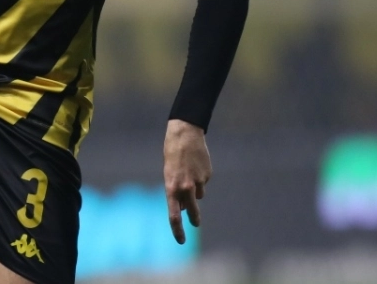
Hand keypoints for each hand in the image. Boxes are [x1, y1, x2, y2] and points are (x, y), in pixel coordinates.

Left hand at [163, 118, 211, 243]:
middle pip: (192, 211)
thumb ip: (175, 192)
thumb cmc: (172, 155)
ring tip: (189, 171)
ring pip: (199, 194)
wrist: (184, 135)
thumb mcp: (168, 175)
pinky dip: (200, 177)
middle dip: (194, 219)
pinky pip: (204, 182)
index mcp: (171, 188)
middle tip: (196, 224)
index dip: (177, 230)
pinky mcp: (208, 175)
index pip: (174, 215)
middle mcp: (185, 188)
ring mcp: (198, 182)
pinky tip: (196, 164)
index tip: (181, 241)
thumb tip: (185, 208)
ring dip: (195, 189)